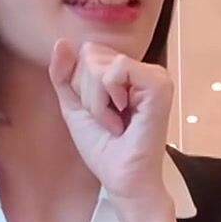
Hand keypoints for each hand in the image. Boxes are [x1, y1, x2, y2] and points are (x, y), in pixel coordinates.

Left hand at [48, 39, 173, 215]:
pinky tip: (123, 118)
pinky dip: (107, 99)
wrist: (122, 179)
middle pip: (90, 55)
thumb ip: (63, 75)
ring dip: (96, 102)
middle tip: (109, 120)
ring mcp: (154, 75)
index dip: (81, 86)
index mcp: (126, 72)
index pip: (85, 54)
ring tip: (115, 122)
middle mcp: (142, 69)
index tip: (100, 113)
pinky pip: (117, 69)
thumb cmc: (105, 149)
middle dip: (87, 94)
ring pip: (98, 64)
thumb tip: (61, 42)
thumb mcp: (74, 106)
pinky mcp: (159, 84)